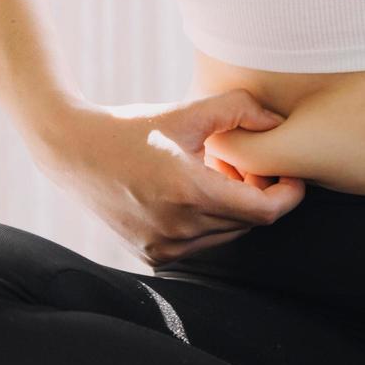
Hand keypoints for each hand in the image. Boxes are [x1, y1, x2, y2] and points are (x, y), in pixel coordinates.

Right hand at [34, 90, 306, 264]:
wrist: (73, 151)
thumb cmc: (134, 127)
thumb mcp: (188, 110)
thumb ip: (241, 108)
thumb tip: (278, 123)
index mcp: (191, 193)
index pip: (265, 211)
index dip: (287, 194)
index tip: (291, 176)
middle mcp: (179, 228)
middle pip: (248, 222)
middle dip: (257, 195)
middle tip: (244, 165)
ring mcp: (164, 247)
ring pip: (227, 234)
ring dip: (233, 209)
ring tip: (214, 175)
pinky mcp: (153, 255)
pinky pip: (202, 244)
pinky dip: (209, 221)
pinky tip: (192, 193)